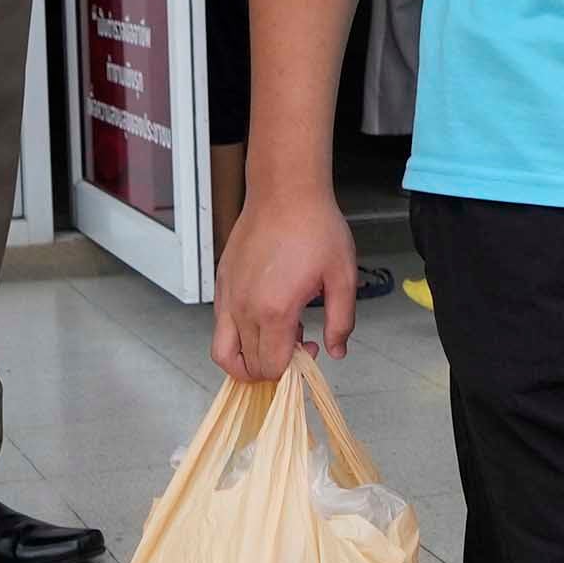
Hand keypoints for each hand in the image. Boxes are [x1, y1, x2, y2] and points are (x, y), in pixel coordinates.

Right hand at [212, 181, 355, 380]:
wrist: (285, 192)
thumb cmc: (314, 228)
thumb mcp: (342, 277)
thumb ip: (341, 321)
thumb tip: (336, 351)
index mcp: (274, 310)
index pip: (271, 367)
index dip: (292, 370)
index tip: (309, 348)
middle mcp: (243, 308)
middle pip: (246, 365)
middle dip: (273, 367)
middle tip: (298, 342)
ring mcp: (228, 296)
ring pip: (223, 352)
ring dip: (248, 359)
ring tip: (276, 340)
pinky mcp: (222, 284)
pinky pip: (220, 326)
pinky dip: (238, 336)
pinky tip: (266, 315)